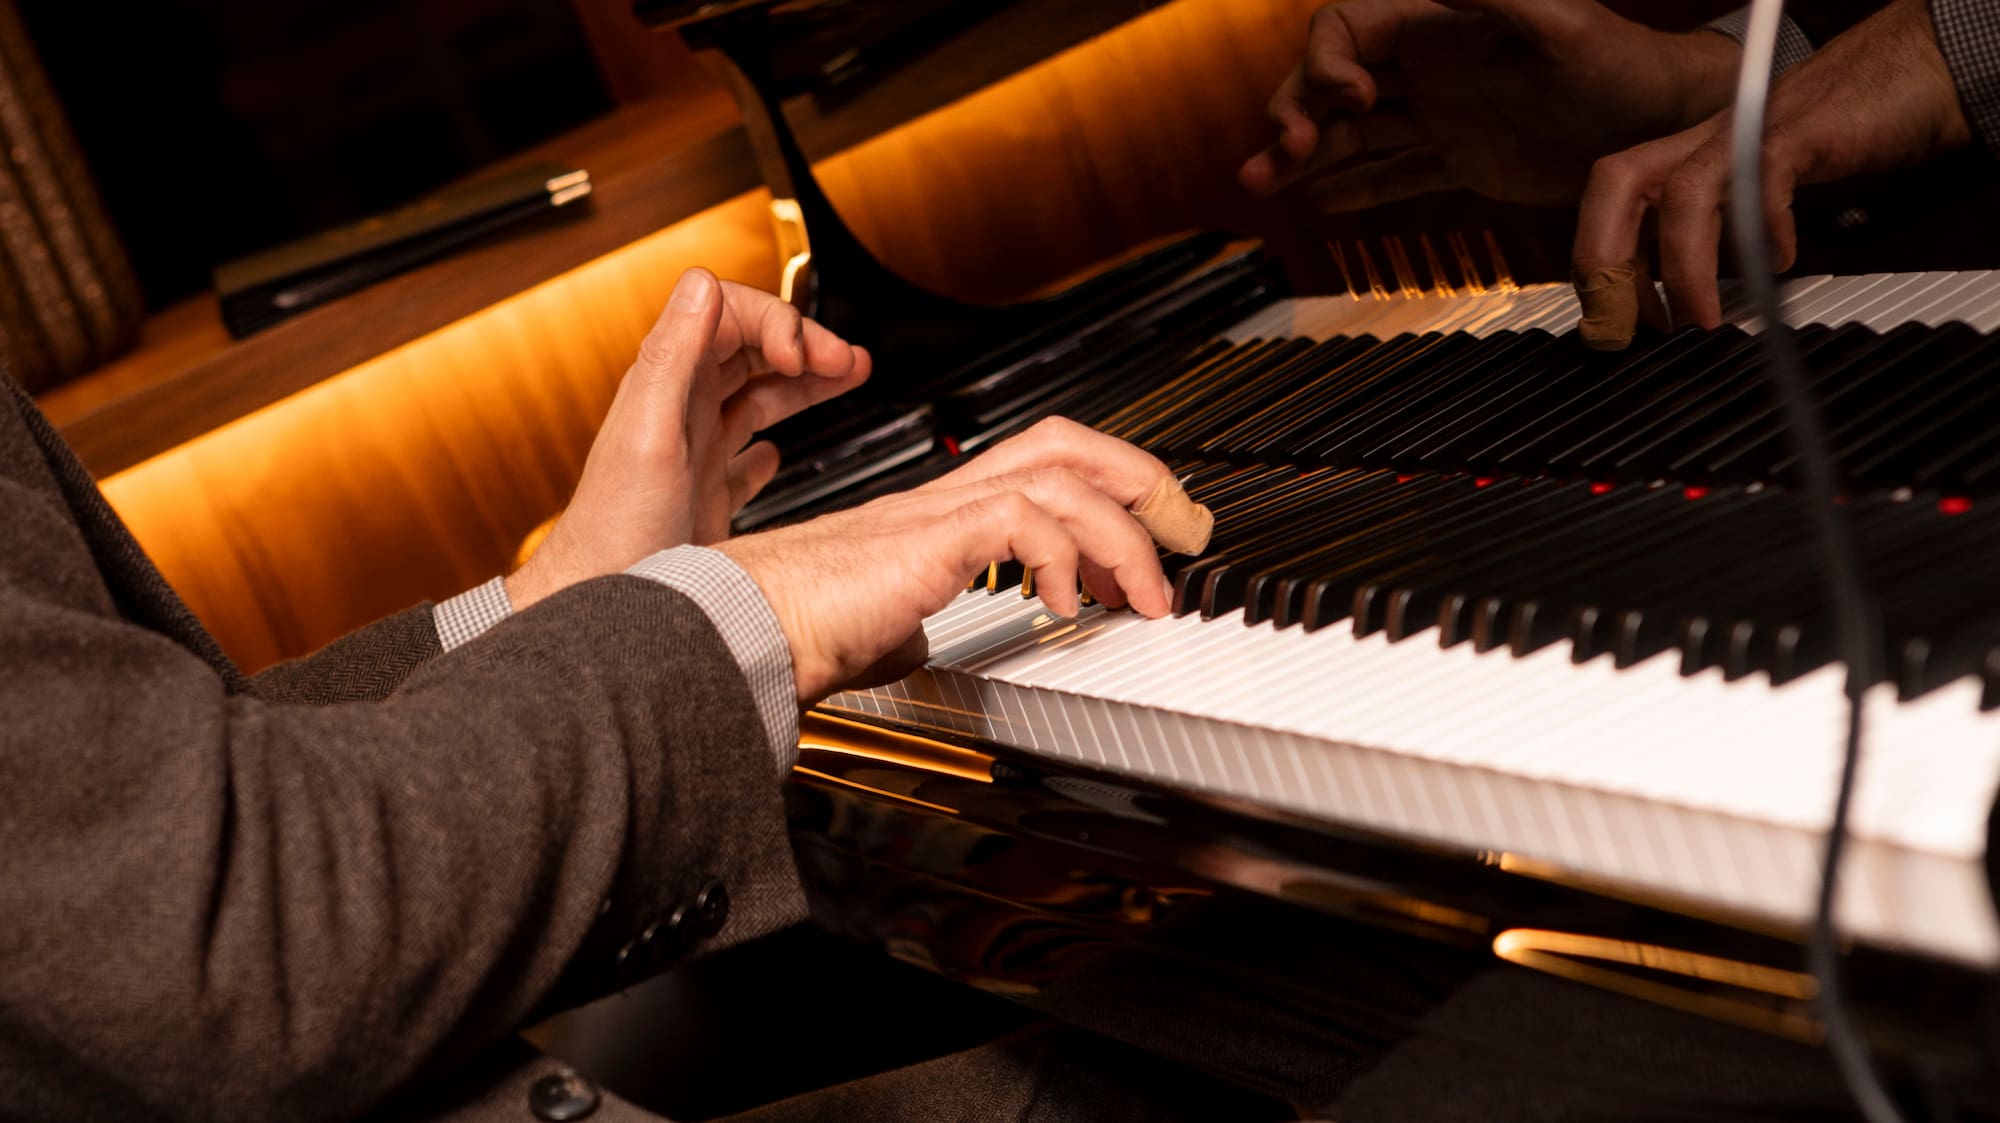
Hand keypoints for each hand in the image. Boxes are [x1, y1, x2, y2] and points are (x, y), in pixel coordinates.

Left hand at [507, 268, 870, 608]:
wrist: (600, 597)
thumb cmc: (615, 530)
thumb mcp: (648, 433)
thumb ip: (672, 355)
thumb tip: (702, 284)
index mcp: (668, 384)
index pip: (730, 316)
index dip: (775, 323)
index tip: (803, 356)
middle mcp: (682, 410)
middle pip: (751, 351)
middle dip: (804, 346)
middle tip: (848, 362)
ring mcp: (696, 451)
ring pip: (757, 397)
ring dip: (803, 384)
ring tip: (848, 379)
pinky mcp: (706, 494)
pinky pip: (746, 458)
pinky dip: (771, 448)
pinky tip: (781, 454)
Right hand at [718, 417, 1182, 702]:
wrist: (736, 635)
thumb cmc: (783, 634)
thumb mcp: (874, 634)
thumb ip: (908, 627)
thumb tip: (922, 643)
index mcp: (930, 519)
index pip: (1035, 468)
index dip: (1103, 492)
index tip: (1143, 548)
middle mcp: (938, 500)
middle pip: (1061, 441)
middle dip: (1139, 479)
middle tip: (1183, 531)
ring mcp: (934, 511)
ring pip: (1060, 471)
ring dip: (1124, 531)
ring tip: (1148, 593)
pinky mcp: (929, 536)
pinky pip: (1026, 515)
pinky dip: (1065, 556)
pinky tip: (1065, 604)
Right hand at [1239, 0, 1740, 209]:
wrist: (1662, 127)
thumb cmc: (1623, 63)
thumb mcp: (1559, 22)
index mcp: (1440, 22)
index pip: (1347, 29)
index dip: (1326, 62)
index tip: (1346, 99)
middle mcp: (1429, 65)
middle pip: (1330, 82)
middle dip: (1293, 114)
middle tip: (1281, 155)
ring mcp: (1440, 114)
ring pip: (1349, 132)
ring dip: (1299, 156)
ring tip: (1258, 184)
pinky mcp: (1459, 160)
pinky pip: (1392, 173)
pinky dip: (1352, 189)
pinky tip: (1315, 202)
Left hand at [1571, 0, 1973, 346]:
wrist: (1917, 65)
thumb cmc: (1843, 129)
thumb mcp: (1762, 186)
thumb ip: (1722, 230)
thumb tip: (1688, 301)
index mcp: (1688, 155)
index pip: (1611, 204)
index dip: (1600, 267)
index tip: (1620, 324)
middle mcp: (1706, 139)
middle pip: (1618, 183)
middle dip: (1606, 259)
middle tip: (1628, 327)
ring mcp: (1751, 130)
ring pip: (1683, 191)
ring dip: (1682, 266)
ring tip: (1701, 318)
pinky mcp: (1804, 130)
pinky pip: (1765, 178)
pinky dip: (1765, 229)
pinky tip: (1781, 261)